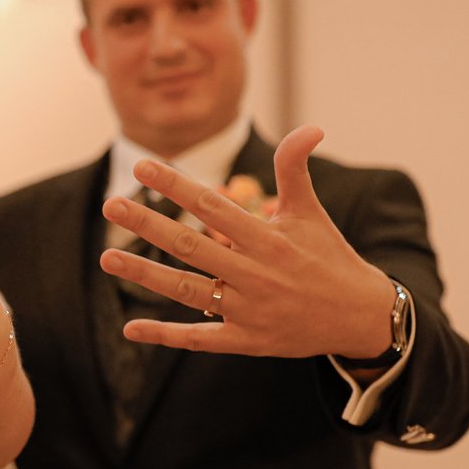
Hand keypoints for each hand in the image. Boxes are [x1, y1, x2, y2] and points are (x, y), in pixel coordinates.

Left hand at [98, 125, 395, 359]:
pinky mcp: (247, 341)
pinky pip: (199, 339)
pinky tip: (132, 329)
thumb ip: (295, 168)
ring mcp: (249, 310)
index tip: (143, 166)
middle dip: (148, 225)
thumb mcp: (311, 211)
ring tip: (107, 258)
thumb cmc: (329, 256)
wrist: (360, 317)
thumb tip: (309, 127)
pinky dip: (166, 335)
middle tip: (111, 205)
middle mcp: (256, 274)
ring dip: (146, 275)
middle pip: (192, 246)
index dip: (176, 186)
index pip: (212, 207)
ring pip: (188, 290)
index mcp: (269, 239)